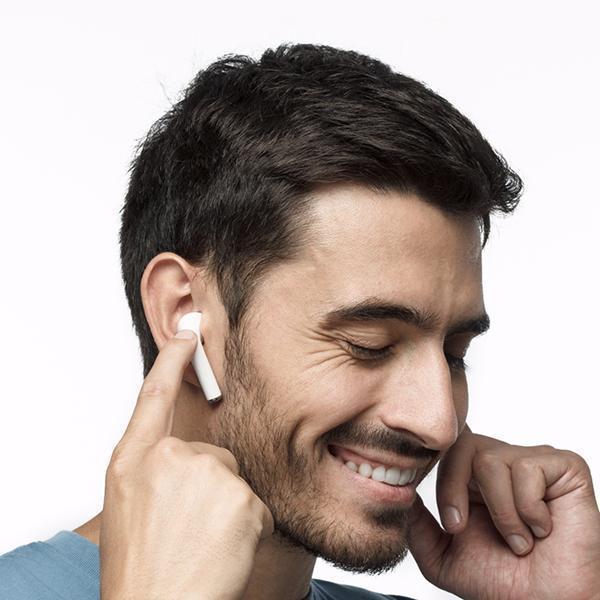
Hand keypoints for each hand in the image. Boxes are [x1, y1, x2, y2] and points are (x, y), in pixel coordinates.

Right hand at [99, 330, 273, 599]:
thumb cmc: (141, 566)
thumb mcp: (130, 506)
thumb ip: (155, 466)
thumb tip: (187, 452)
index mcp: (133, 461)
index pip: (153, 395)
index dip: (172, 359)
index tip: (189, 329)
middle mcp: (169, 458)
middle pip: (210, 453)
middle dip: (208, 487)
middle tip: (188, 528)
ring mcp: (207, 474)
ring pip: (233, 480)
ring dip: (226, 509)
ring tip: (202, 542)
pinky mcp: (243, 496)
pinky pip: (254, 503)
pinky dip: (245, 526)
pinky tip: (222, 550)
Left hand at [408, 426, 599, 599]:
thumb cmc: (502, 581)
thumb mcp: (441, 555)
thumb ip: (416, 523)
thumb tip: (398, 491)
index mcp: (473, 476)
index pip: (446, 445)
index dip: (433, 464)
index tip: (434, 505)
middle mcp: (502, 461)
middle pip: (460, 444)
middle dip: (452, 489)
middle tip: (460, 528)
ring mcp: (533, 461)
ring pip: (490, 460)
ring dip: (500, 513)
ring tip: (518, 541)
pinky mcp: (564, 467)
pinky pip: (528, 469)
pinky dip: (529, 510)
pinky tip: (542, 529)